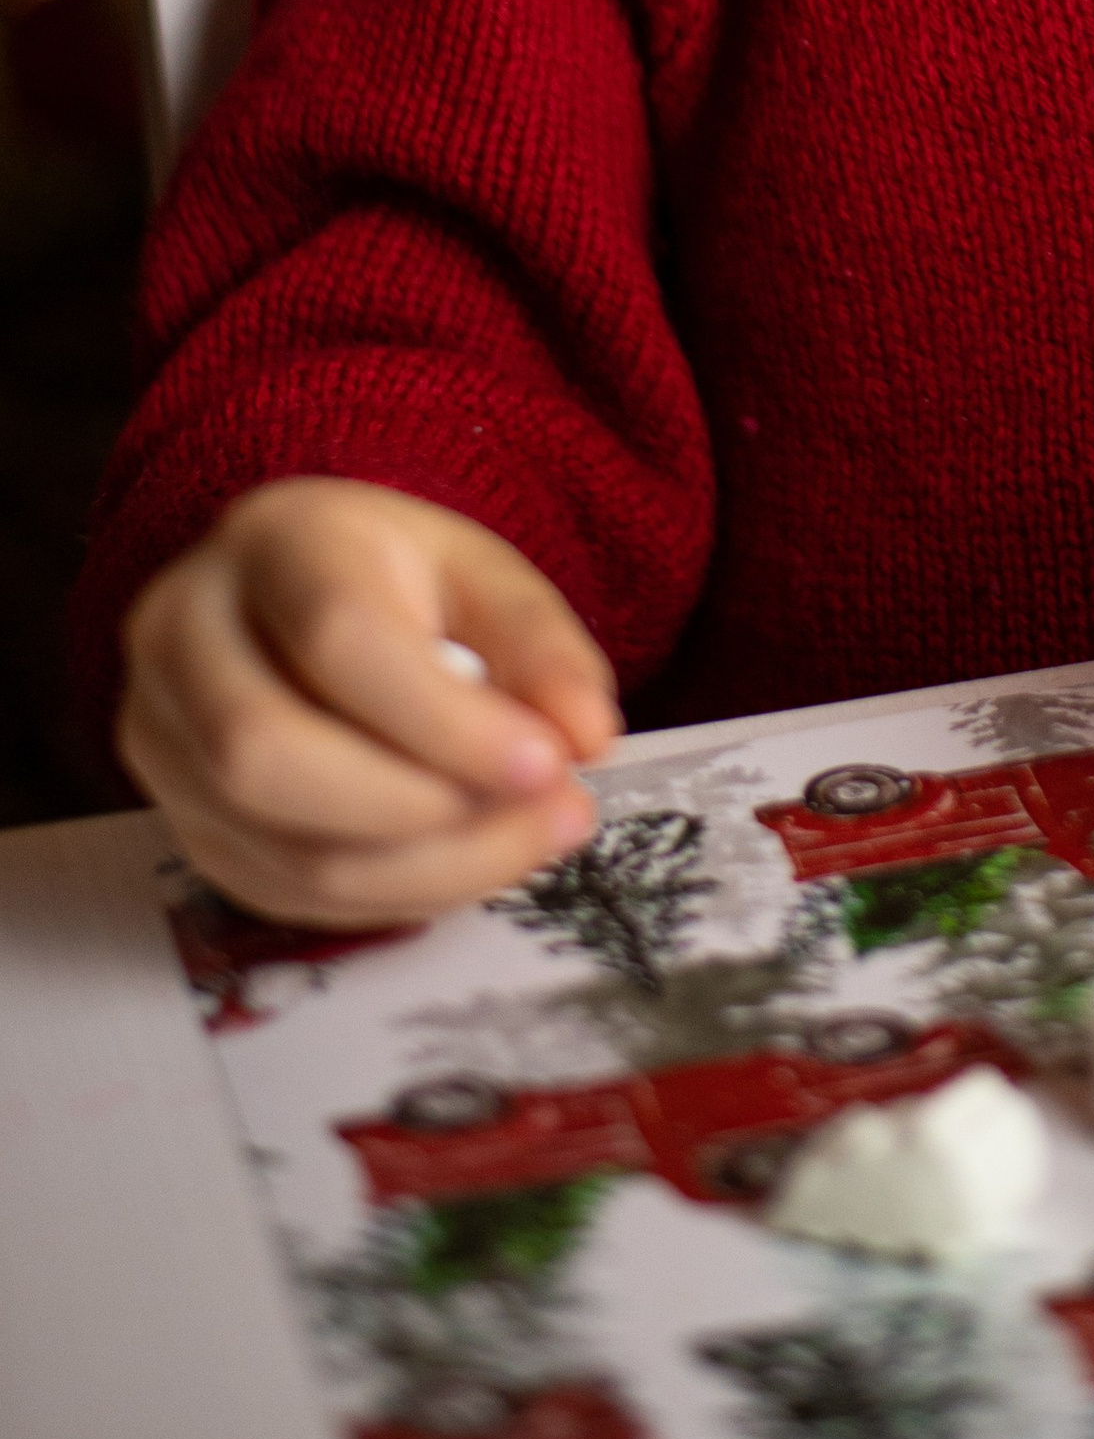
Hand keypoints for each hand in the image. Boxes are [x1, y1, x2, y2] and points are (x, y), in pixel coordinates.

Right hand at [119, 480, 620, 927]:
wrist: (302, 591)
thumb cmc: (397, 581)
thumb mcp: (483, 577)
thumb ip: (541, 648)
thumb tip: (587, 736)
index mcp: (273, 541)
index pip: (338, 640)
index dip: (446, 721)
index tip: (547, 765)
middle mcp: (184, 634)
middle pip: (268, 757)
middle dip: (428, 813)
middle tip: (545, 816)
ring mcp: (161, 733)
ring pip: (276, 845)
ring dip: (423, 870)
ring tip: (523, 842)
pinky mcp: (176, 817)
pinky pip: (276, 891)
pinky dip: (385, 897)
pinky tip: (460, 864)